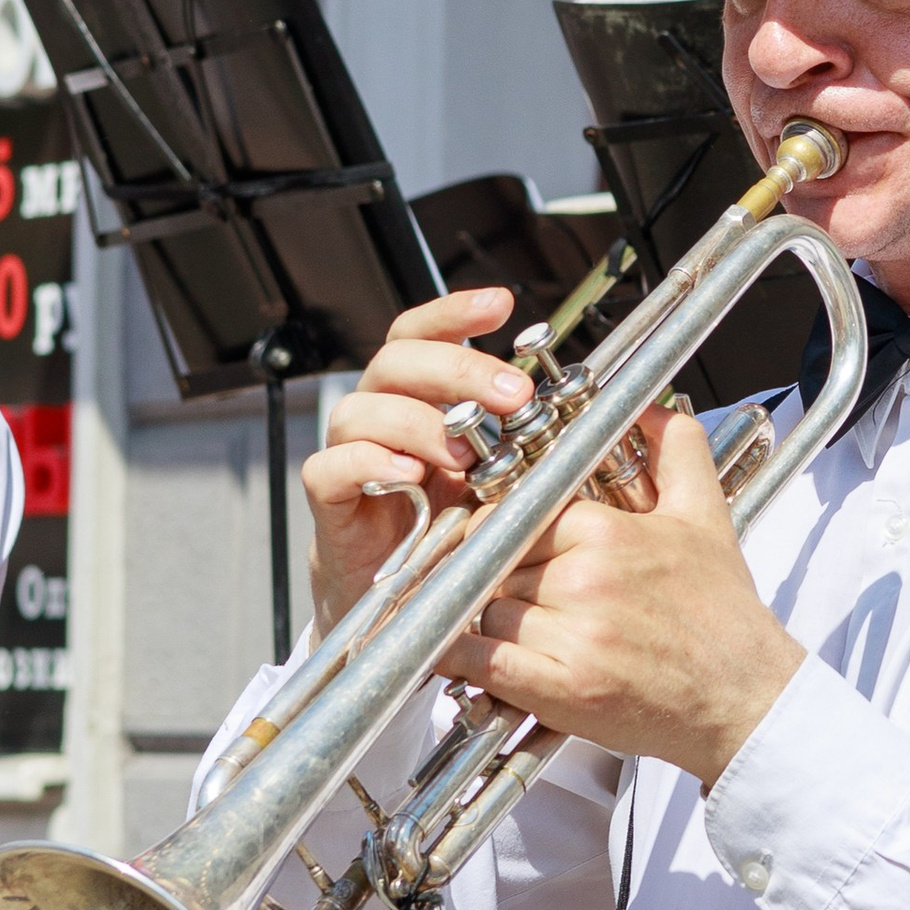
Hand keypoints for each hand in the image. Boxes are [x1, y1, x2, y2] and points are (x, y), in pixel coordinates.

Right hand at [304, 287, 530, 634]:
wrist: (405, 605)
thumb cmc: (453, 533)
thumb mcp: (497, 479)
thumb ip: (517, 441)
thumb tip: (578, 408)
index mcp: (418, 399)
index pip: (423, 336)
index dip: (454, 312)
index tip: (501, 303)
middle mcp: (380, 416)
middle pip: (396, 361)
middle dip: (457, 369)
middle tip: (512, 395)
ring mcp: (351, 457)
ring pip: (361, 409)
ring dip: (418, 422)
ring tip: (465, 452)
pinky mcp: (331, 503)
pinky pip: (331, 468)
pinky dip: (367, 464)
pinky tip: (406, 475)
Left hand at [448, 404, 804, 789]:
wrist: (747, 698)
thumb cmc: (723, 614)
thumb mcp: (707, 515)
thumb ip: (679, 447)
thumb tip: (650, 405)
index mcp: (609, 533)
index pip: (515, 512)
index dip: (504, 528)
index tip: (507, 543)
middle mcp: (587, 580)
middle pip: (495, 561)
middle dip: (499, 575)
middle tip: (518, 592)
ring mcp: (572, 637)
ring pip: (485, 610)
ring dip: (489, 621)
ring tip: (520, 631)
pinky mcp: (561, 690)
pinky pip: (480, 662)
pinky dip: (458, 658)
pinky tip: (455, 656)